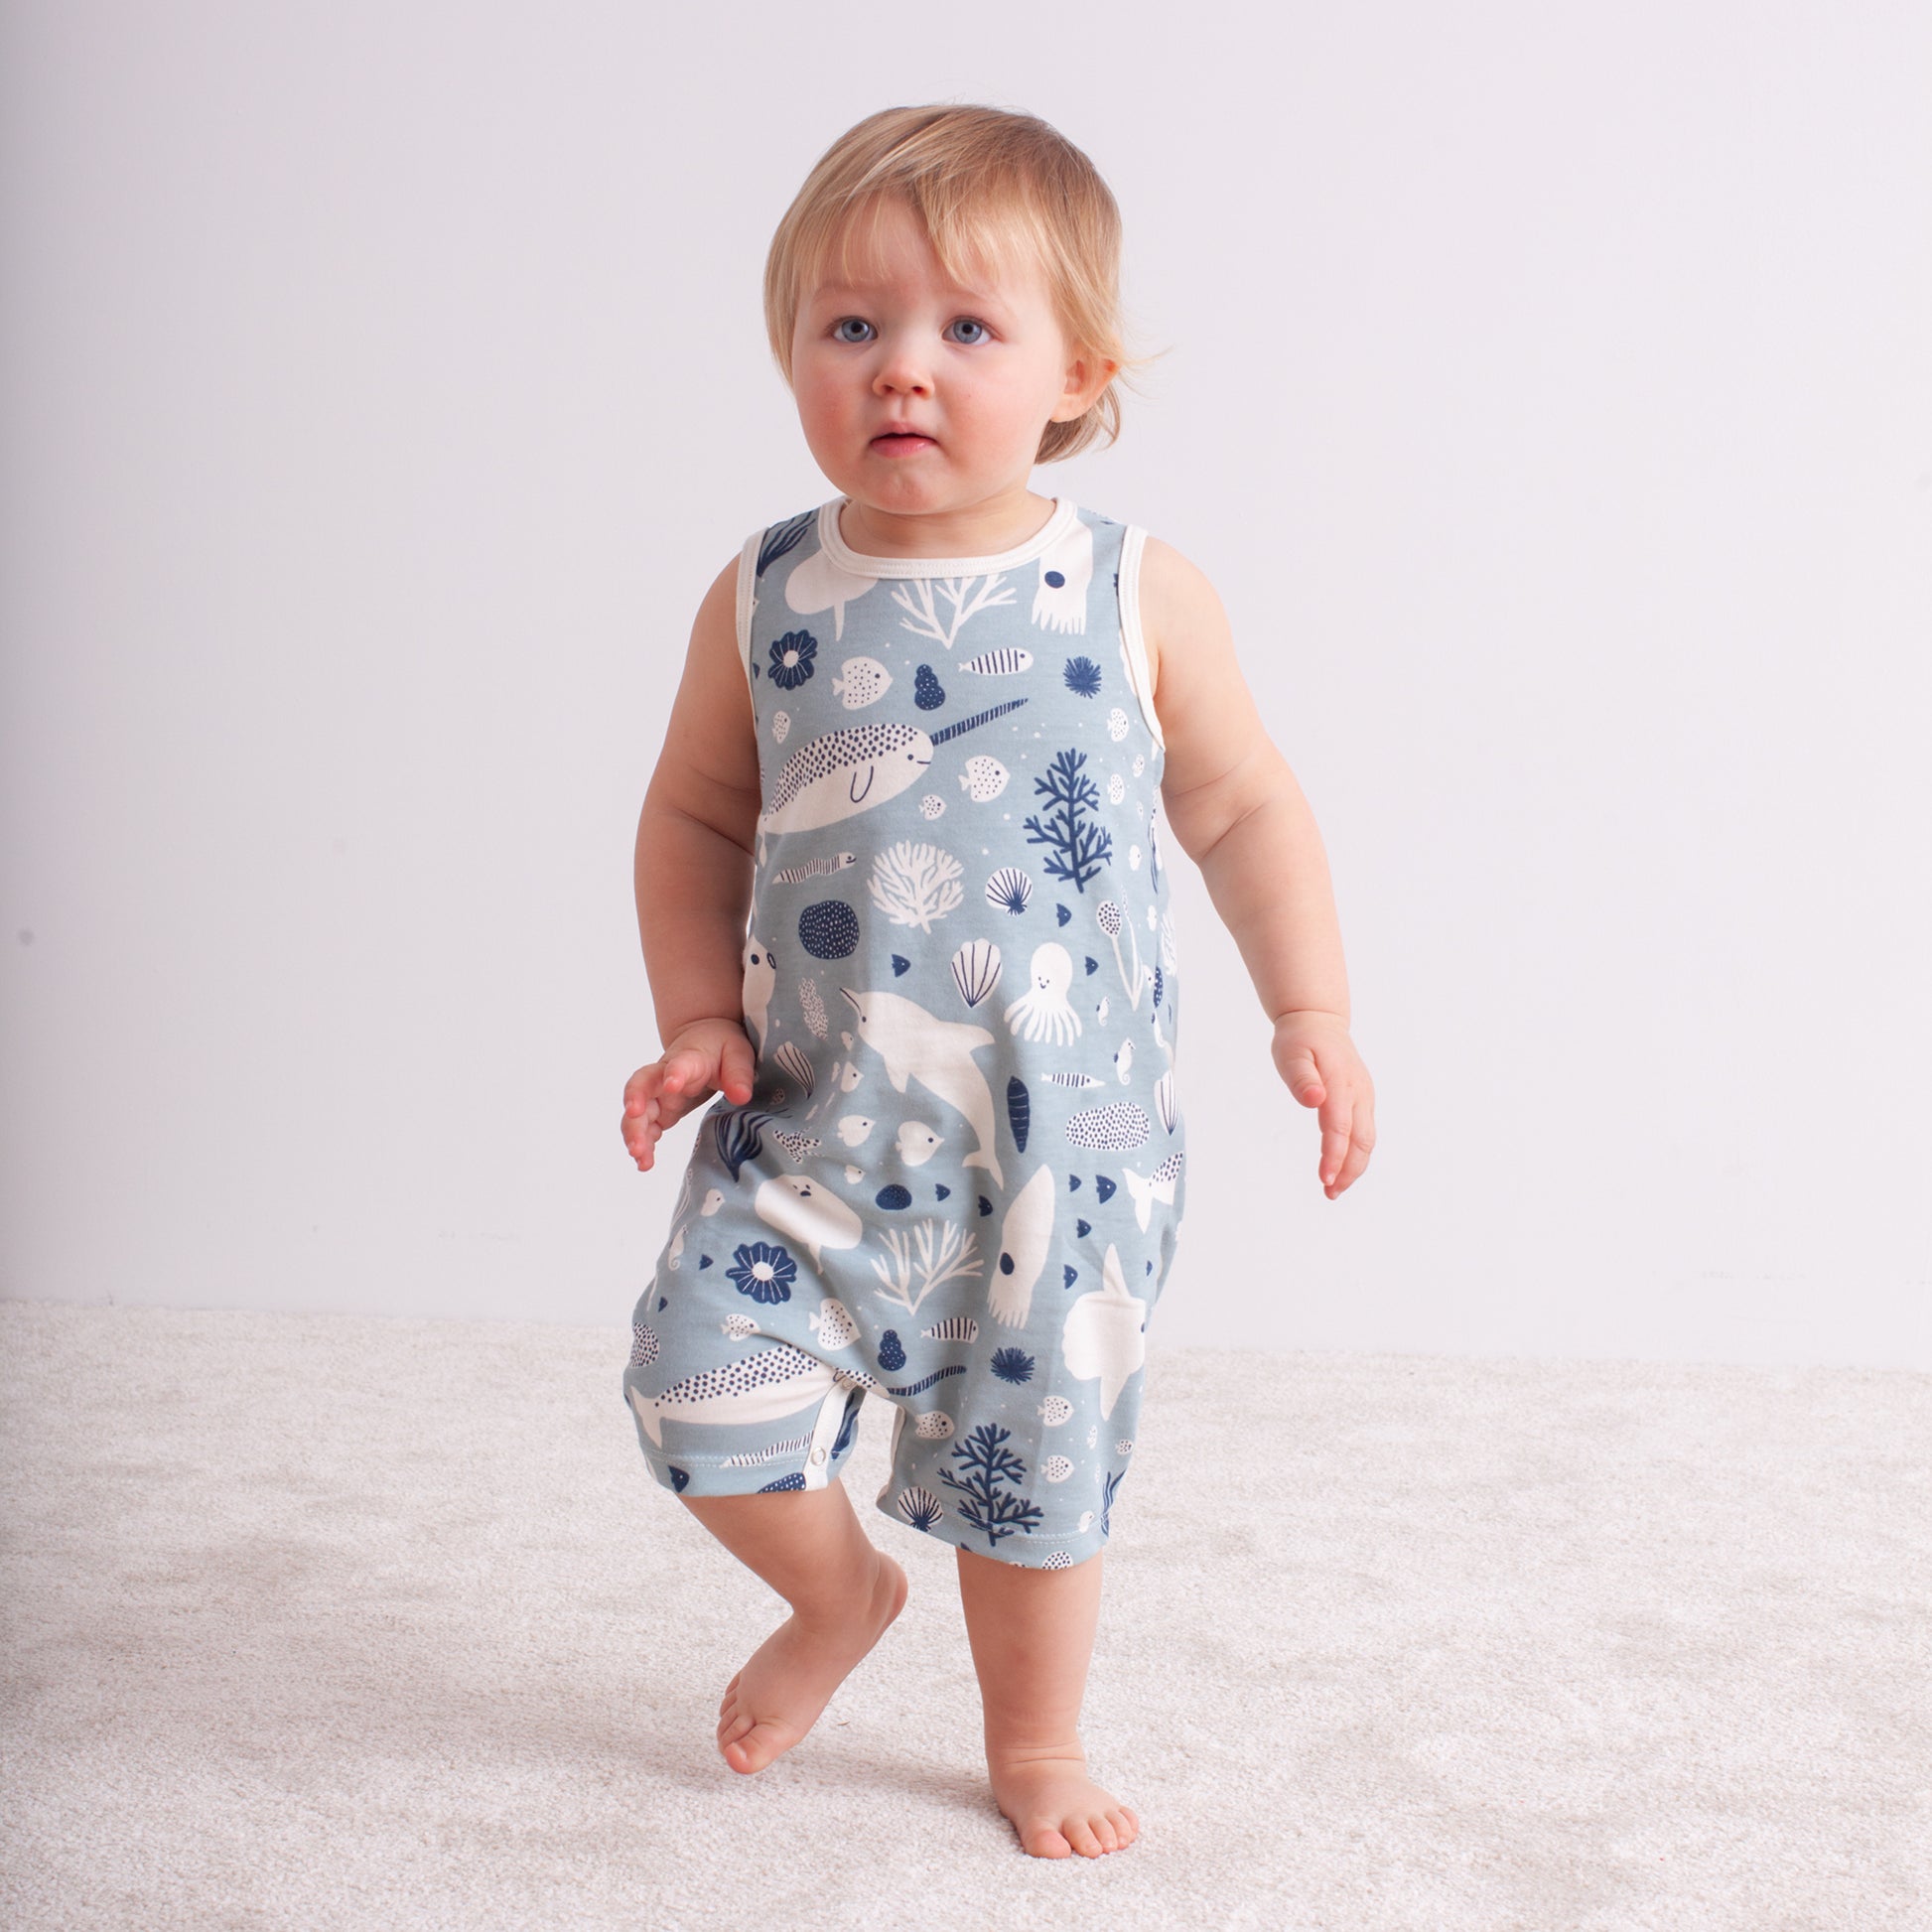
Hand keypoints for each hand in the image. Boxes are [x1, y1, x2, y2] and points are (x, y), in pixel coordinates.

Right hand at [620, 1018, 756, 1171]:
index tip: (672, 1084)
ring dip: (634, 1132)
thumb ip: (739, 1074)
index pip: (679, 1064)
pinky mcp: (660, 1111)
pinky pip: (645, 1127)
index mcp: (689, 1058)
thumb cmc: (721, 1046)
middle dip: (636, 1106)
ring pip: (637, 1111)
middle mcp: (665, 1075)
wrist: (704, 1039)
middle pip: (642, 1086)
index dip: (675, 1073)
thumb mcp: (738, 1054)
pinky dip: (643, 1144)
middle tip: (637, 1124)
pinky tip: (644, 1162)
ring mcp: (659, 1094)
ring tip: (639, 1156)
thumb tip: (741, 1097)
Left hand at [1270, 1010, 1375, 1197]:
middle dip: (1349, 1170)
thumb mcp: (1291, 1053)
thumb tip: (1315, 1100)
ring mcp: (1364, 1097)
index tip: (1324, 1179)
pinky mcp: (1362, 1100)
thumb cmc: (1300, 1038)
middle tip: (1329, 1193)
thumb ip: (1302, 1078)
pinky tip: (1340, 1167)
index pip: (1340, 1128)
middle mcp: (1359, 1093)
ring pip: (1367, 1140)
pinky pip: (1364, 1132)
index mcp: (1342, 1083)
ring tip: (1333, 1188)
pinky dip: (1355, 1154)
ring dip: (1354, 1167)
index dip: (1334, 1156)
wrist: (1318, 1020)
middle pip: (1362, 1141)